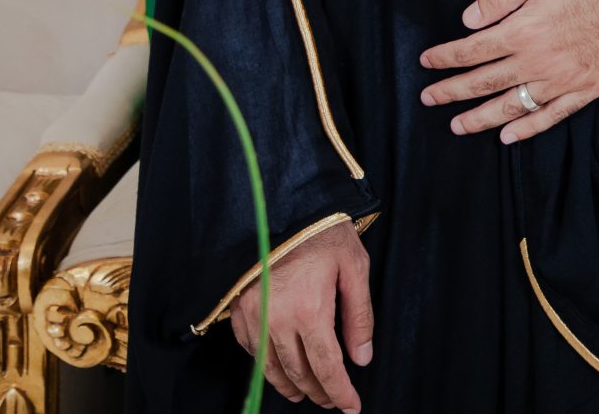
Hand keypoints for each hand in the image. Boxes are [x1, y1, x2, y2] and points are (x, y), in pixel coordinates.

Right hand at [227, 224, 371, 410]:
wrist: (278, 204)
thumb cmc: (322, 231)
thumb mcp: (354, 267)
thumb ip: (359, 315)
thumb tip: (362, 357)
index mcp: (309, 310)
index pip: (327, 366)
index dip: (340, 392)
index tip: (351, 407)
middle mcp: (276, 320)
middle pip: (298, 373)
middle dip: (318, 392)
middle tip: (333, 400)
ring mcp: (252, 316)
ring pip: (270, 368)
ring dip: (290, 386)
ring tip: (305, 394)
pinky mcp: (236, 310)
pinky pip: (250, 350)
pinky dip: (264, 366)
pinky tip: (277, 369)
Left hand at [419, 0, 598, 142]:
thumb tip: (468, 20)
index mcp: (525, 30)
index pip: (473, 50)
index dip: (446, 57)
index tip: (427, 62)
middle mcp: (538, 62)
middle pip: (484, 82)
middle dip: (451, 91)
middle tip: (428, 98)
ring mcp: (562, 81)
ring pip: (511, 106)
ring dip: (479, 118)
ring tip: (457, 125)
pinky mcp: (585, 91)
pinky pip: (549, 117)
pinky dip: (526, 129)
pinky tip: (507, 136)